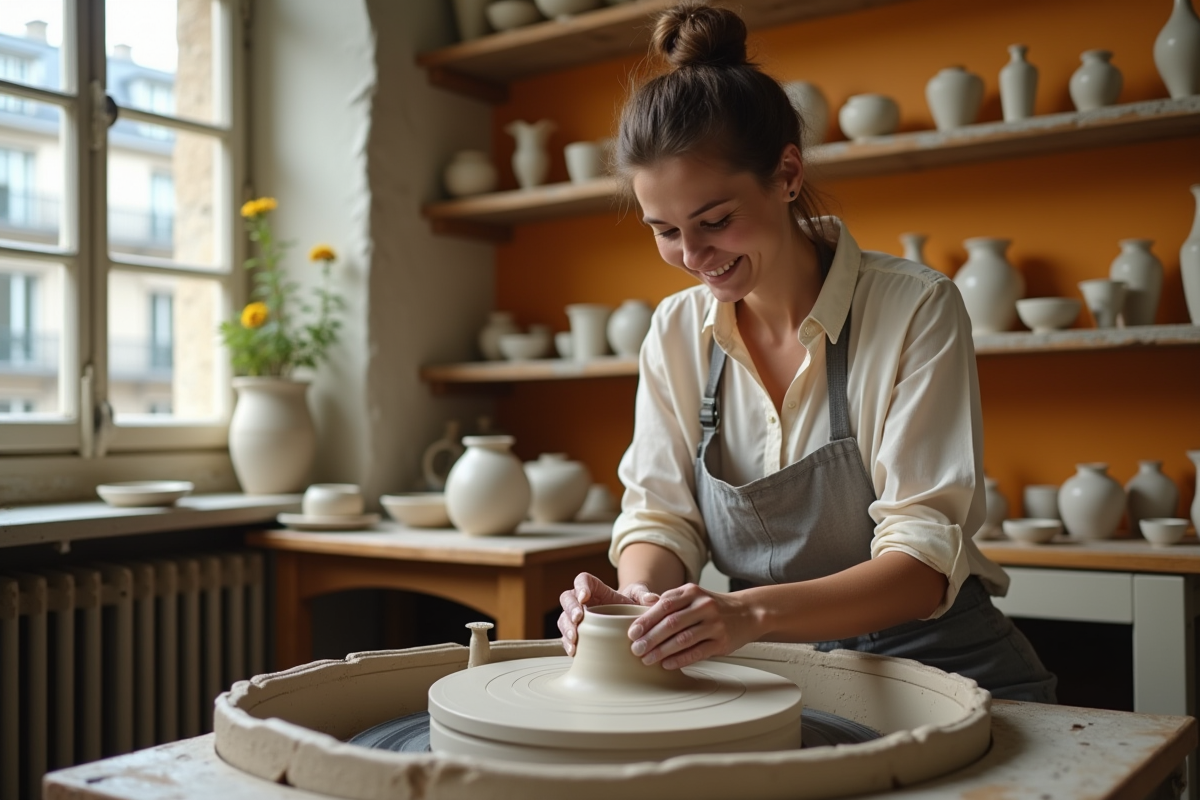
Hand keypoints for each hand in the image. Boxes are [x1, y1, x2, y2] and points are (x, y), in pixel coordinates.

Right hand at [558, 572, 658, 655]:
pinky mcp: (576, 634)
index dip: (581, 587)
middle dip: (570, 608)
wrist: (628, 622)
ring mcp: (577, 618)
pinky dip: (568, 644)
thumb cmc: (631, 605)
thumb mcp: (638, 597)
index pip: (582, 580)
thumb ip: (644, 594)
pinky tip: (574, 651)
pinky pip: (566, 637)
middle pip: (567, 598)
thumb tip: (653, 599)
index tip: (585, 597)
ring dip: (566, 628)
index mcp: (595, 588)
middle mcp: (582, 601)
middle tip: (578, 619)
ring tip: (574, 639)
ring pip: (563, 618)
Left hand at [627, 583, 757, 669]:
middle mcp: (703, 606)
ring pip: (683, 639)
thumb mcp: (694, 596)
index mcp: (692, 592)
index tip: (632, 633)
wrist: (748, 612)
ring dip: (662, 651)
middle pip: (671, 623)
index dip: (646, 620)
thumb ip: (671, 603)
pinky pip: (697, 652)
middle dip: (650, 638)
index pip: (664, 605)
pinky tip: (667, 664)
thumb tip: (642, 620)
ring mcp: (714, 624)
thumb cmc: (713, 606)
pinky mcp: (722, 641)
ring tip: (647, 659)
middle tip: (636, 649)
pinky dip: (680, 659)